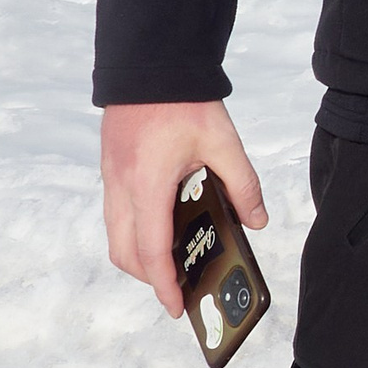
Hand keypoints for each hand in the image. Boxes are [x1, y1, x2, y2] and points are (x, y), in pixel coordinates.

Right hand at [102, 100, 265, 314]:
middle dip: (150, 277)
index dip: (164, 284)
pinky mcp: (110, 166)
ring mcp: (111, 176)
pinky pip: (116, 212)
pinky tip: (164, 223)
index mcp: (148, 183)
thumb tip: (256, 221)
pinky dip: (135, 230)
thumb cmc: (183, 99)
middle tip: (178, 285)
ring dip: (139, 254)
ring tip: (173, 259)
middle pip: (125, 252)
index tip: (176, 306)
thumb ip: (243, 185)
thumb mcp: (223, 143)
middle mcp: (121, 185)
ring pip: (116, 234)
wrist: (151, 61)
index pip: (152, 250)